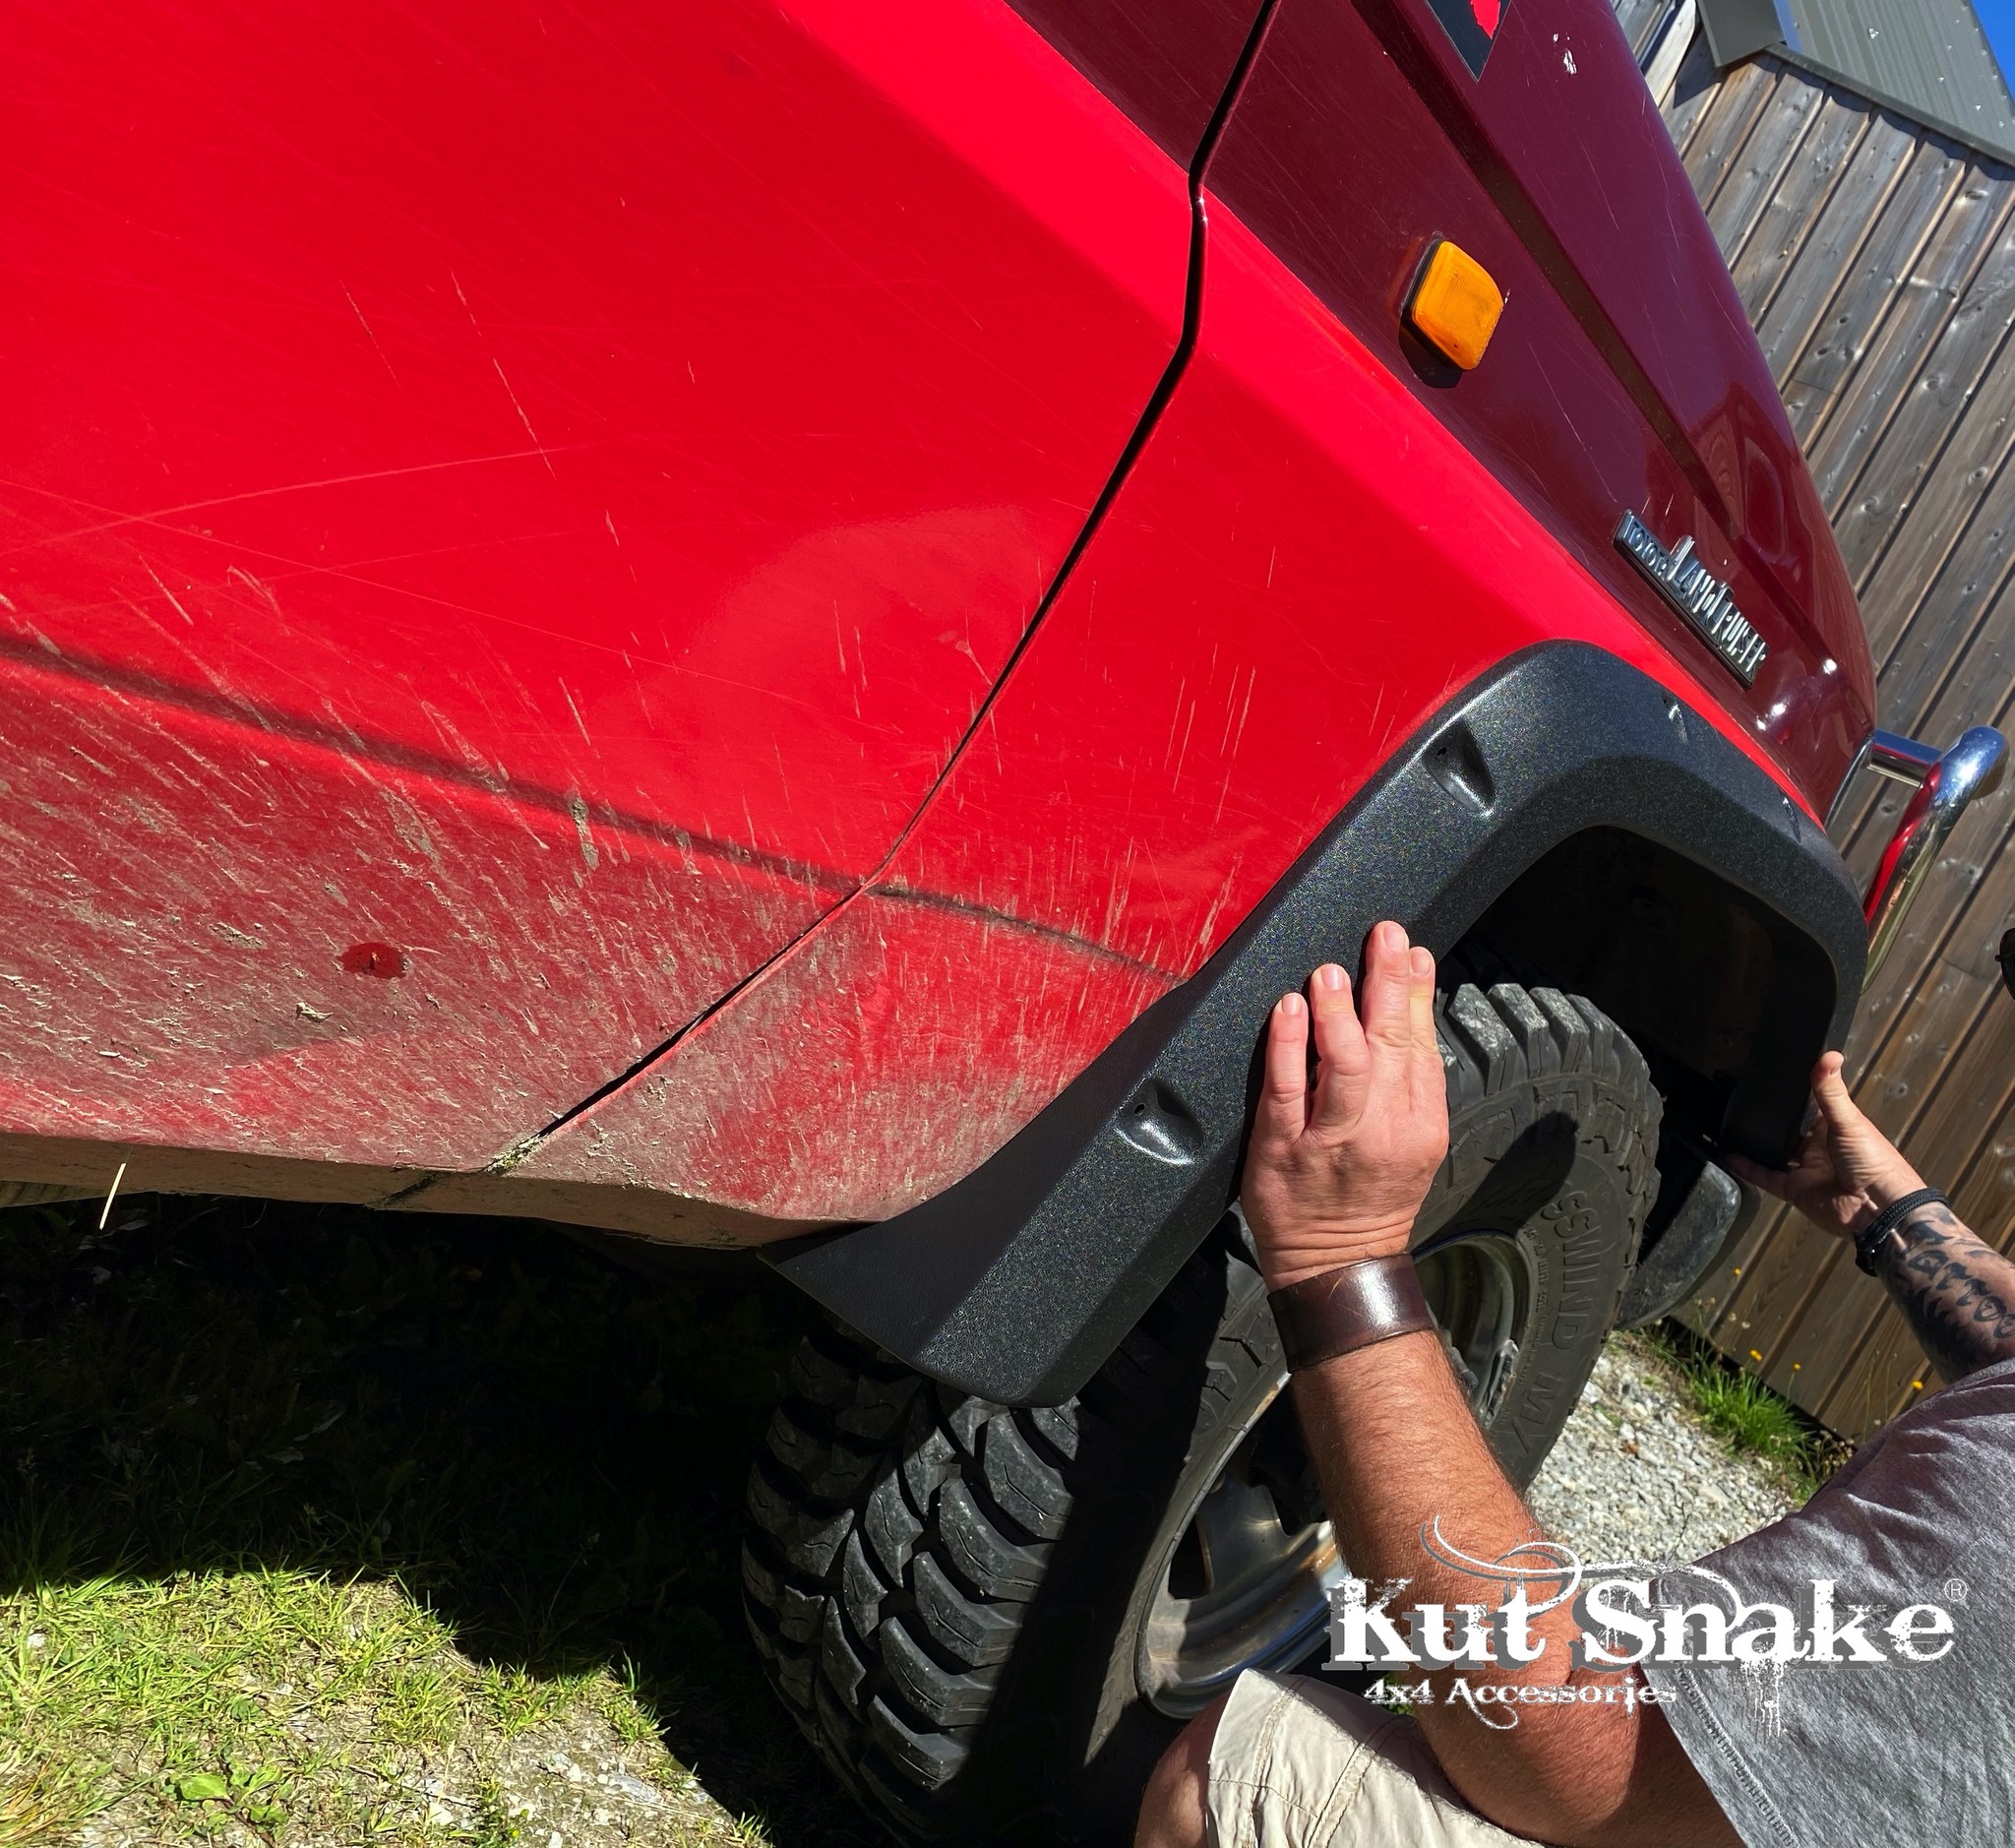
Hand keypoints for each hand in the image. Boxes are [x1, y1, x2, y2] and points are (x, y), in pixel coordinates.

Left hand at [1240, 921, 1449, 1289]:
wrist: (1336, 1265)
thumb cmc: (1372, 1195)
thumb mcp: (1414, 1139)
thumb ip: (1411, 1076)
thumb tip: (1412, 1003)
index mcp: (1419, 1123)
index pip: (1422, 1045)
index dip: (1417, 992)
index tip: (1412, 950)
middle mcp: (1381, 1130)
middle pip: (1391, 1045)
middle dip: (1388, 984)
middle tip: (1382, 937)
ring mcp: (1331, 1140)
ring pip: (1344, 1066)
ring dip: (1338, 1014)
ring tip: (1330, 973)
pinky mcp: (1283, 1148)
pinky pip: (1287, 1090)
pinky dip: (1288, 1046)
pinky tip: (1288, 1010)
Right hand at [1726, 1051, 1924, 1238]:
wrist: (1878, 1207)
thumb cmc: (1876, 1162)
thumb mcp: (1848, 1119)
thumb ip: (1831, 1090)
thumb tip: (1829, 1054)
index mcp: (1835, 1127)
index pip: (1809, 1107)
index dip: (1793, 1096)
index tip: (1773, 1081)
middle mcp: (1819, 1148)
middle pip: (1789, 1131)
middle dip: (1771, 1122)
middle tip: (1747, 1104)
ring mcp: (1806, 1169)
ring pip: (1775, 1154)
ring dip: (1757, 1145)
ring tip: (1735, 1128)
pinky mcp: (1795, 1189)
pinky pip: (1766, 1177)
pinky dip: (1748, 1168)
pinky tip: (1731, 1156)